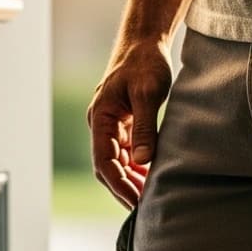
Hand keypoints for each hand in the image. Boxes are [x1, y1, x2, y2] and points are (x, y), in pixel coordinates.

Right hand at [87, 42, 172, 209]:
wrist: (144, 42)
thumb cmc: (144, 62)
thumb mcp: (148, 94)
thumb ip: (145, 128)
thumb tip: (143, 161)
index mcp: (100, 118)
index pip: (104, 161)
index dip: (119, 185)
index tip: (136, 202)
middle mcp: (101, 125)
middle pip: (108, 167)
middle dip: (124, 188)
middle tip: (145, 208)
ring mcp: (111, 126)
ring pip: (117, 162)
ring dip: (131, 180)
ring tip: (150, 197)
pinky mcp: (124, 124)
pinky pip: (126, 153)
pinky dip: (137, 168)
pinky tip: (151, 177)